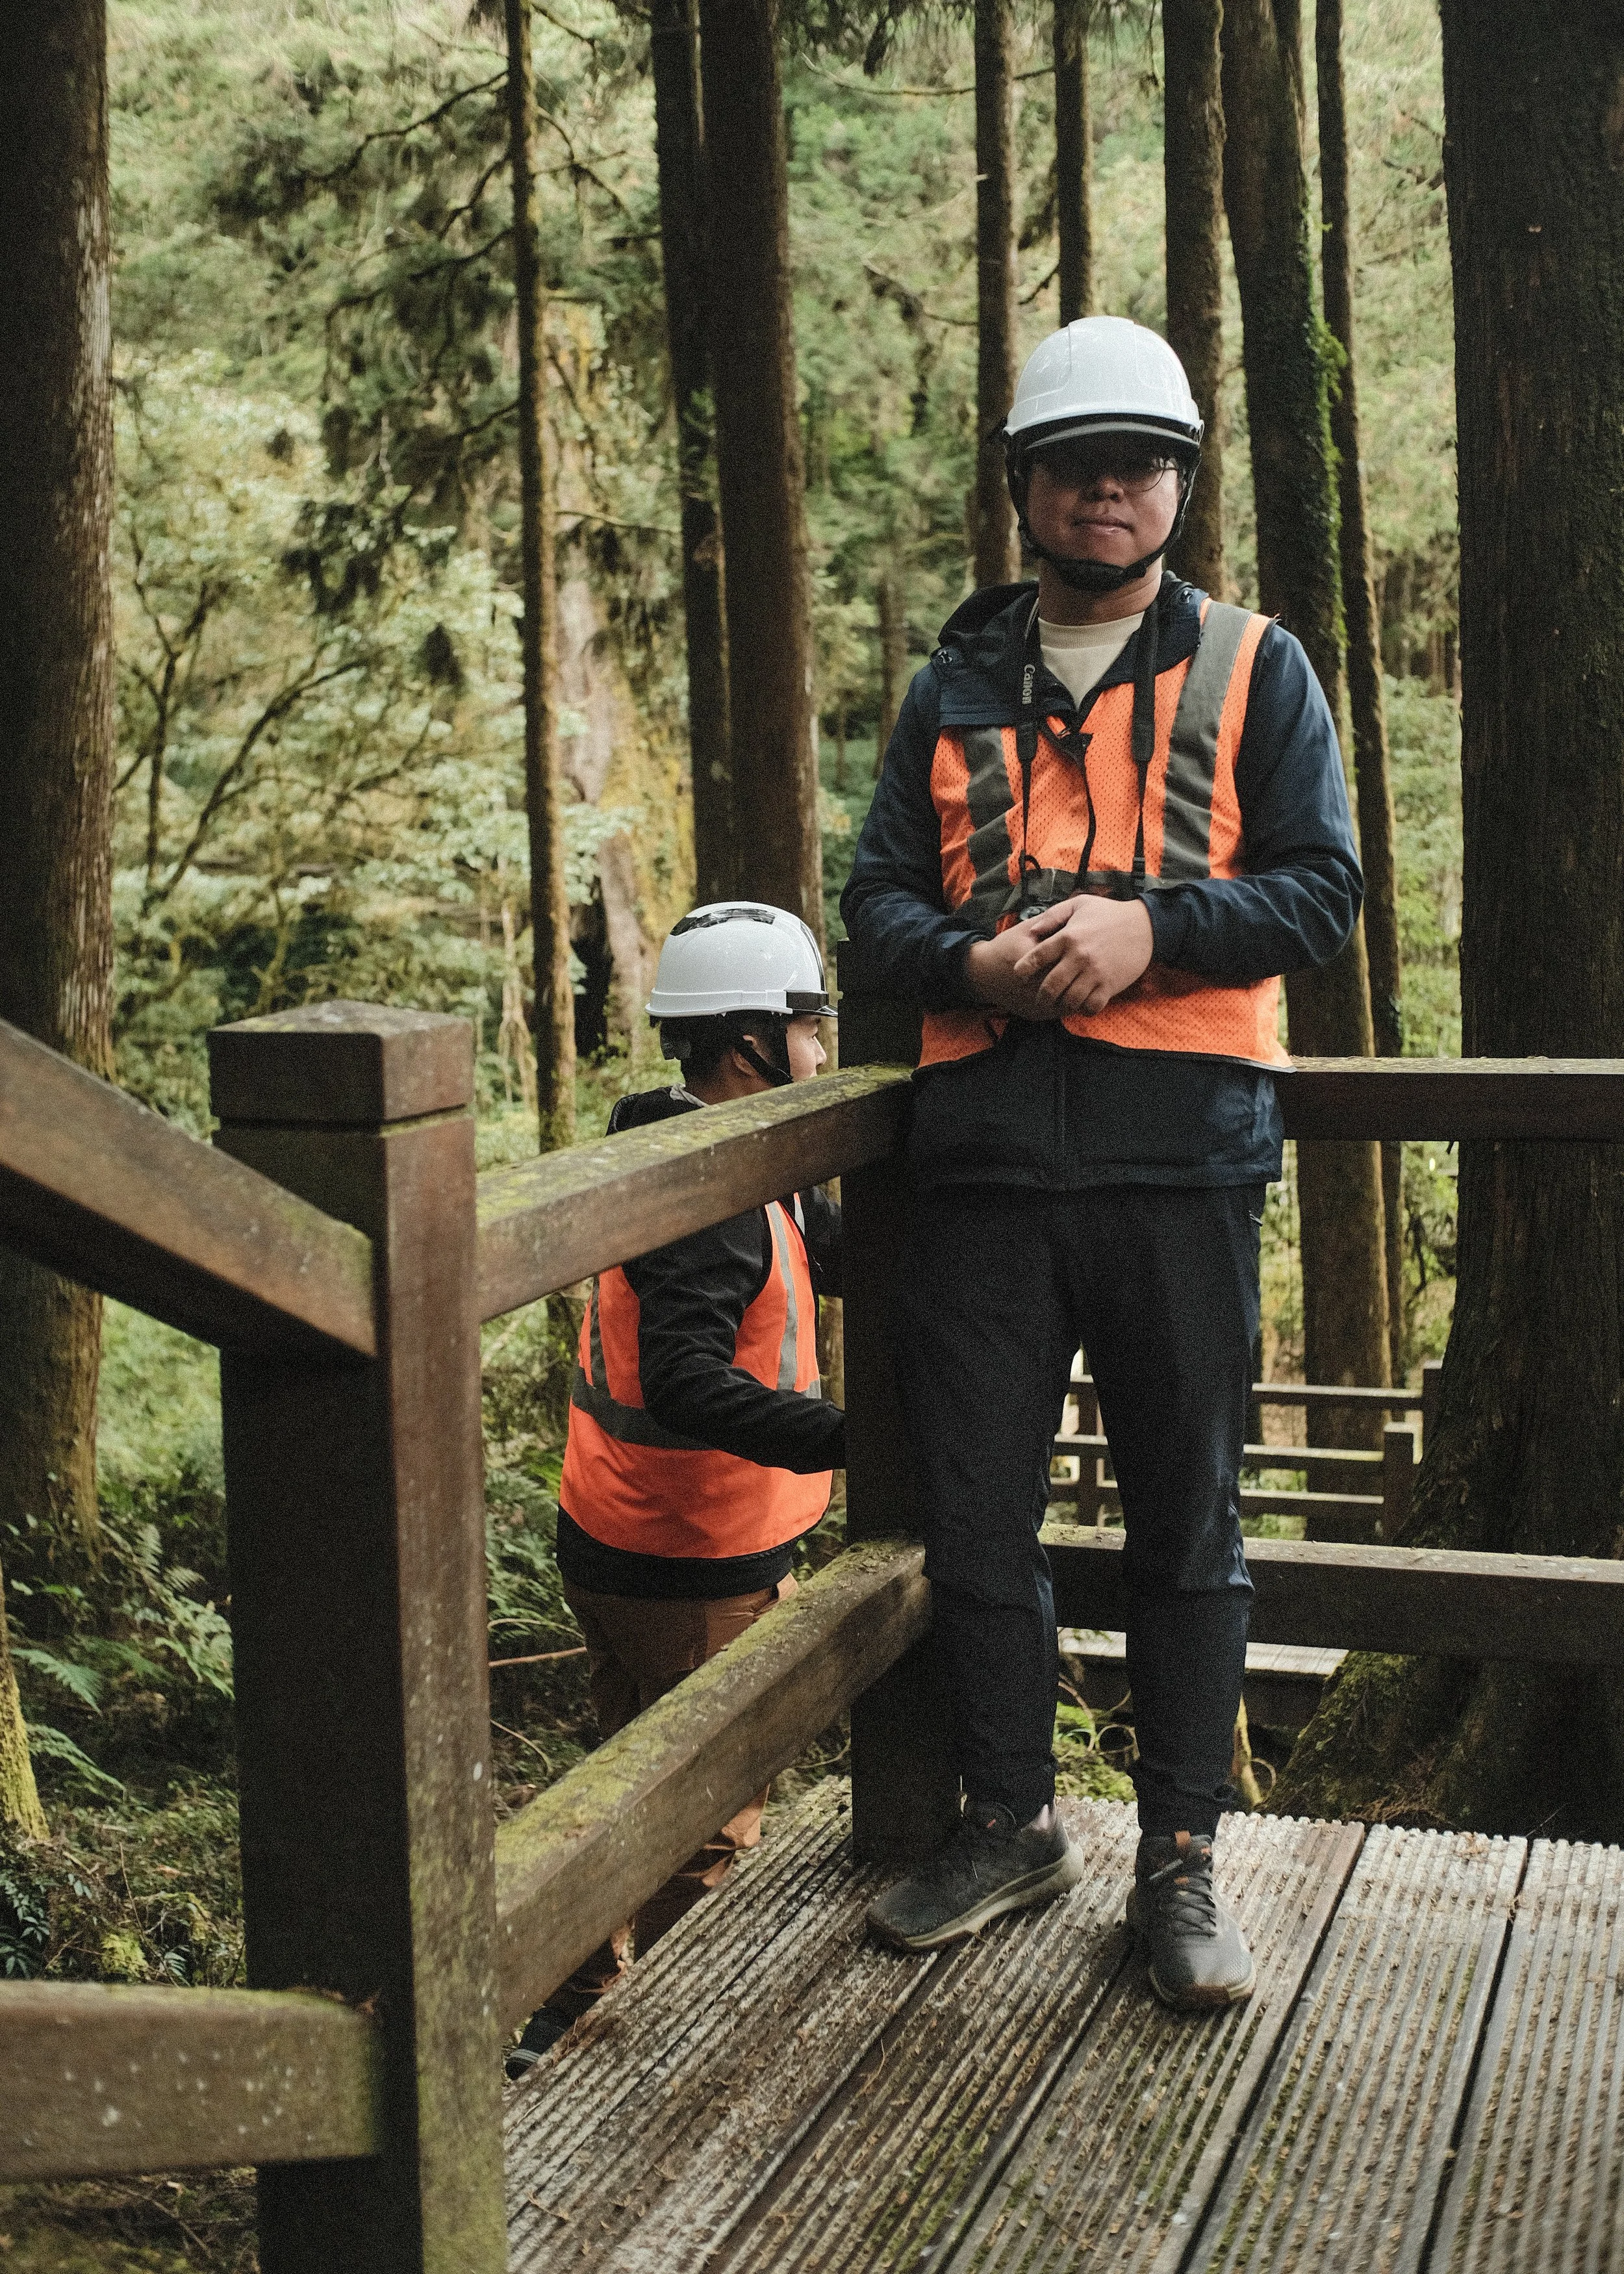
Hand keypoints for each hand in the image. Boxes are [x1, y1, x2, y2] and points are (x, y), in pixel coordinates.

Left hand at [967, 895, 1154, 1018]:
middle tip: (1041, 998)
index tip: (1021, 975)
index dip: (1023, 969)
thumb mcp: (1079, 904)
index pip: (1035, 958)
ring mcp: (1095, 973)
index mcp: (1067, 937)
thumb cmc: (1109, 913)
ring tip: (1063, 1001)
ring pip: (1069, 1000)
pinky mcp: (1110, 985)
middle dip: (1041, 996)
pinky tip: (1083, 1003)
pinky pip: (1091, 1006)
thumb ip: (1053, 916)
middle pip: (1049, 987)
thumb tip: (1032, 931)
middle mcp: (1079, 957)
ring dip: (1063, 1004)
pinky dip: (1084, 1009)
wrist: (1145, 925)